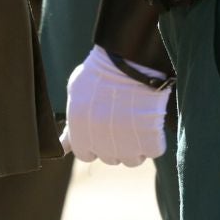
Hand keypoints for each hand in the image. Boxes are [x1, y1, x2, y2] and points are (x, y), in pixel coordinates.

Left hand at [61, 46, 169, 165]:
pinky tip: (152, 122)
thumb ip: (71, 124)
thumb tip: (63, 146)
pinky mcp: (150, 139)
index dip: (94, 144)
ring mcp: (126, 143)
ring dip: (136, 146)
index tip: (102, 131)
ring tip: (139, 123)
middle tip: (123, 121)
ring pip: (132, 160)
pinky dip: (155, 140)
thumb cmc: (100, 71)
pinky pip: (154, 150)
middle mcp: (101, 142)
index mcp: (80, 131)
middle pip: (110, 158)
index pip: (85, 155)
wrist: (129, 59)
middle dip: (115, 144)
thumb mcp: (76, 93)